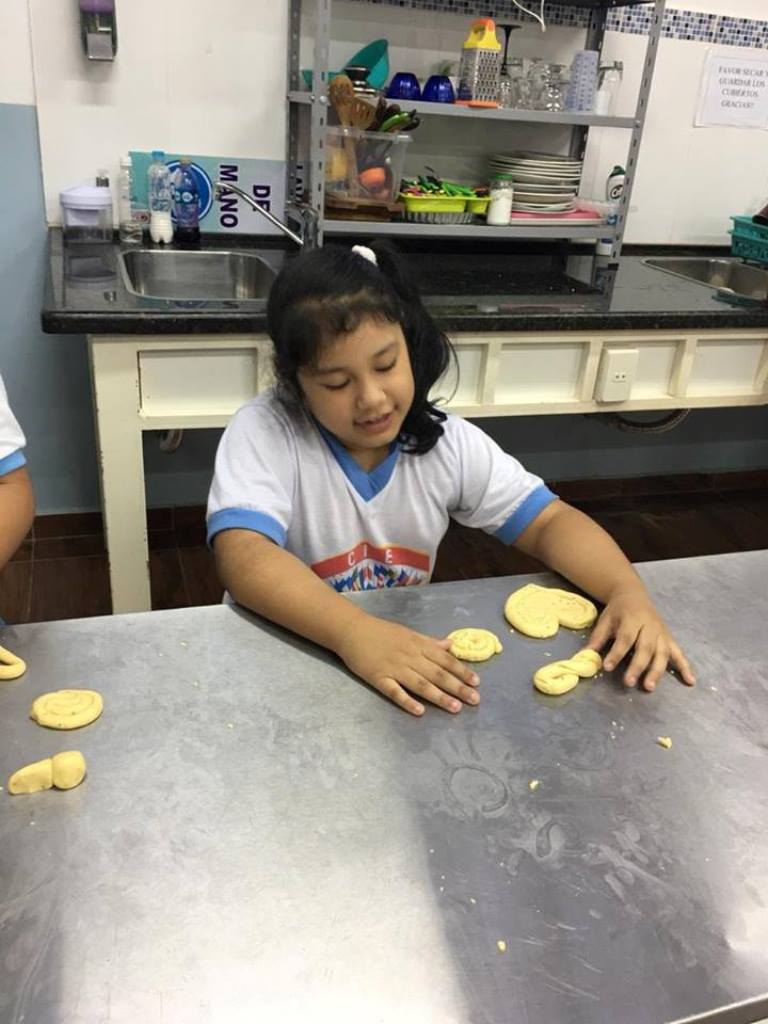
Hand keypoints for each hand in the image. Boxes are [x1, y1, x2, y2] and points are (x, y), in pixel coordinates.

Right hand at [336, 615, 480, 716]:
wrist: (352, 630)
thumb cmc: (381, 632)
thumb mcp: (409, 633)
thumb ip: (430, 642)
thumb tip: (451, 645)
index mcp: (418, 645)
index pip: (445, 660)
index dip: (461, 671)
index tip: (477, 682)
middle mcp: (410, 657)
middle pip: (437, 674)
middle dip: (457, 687)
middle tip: (474, 700)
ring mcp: (394, 668)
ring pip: (421, 684)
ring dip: (439, 697)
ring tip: (455, 708)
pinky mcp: (378, 678)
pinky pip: (395, 691)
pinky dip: (407, 701)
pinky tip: (419, 711)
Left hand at [587, 584, 695, 690]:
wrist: (633, 594)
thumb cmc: (618, 610)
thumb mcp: (605, 620)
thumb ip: (597, 638)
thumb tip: (585, 656)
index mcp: (633, 618)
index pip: (626, 638)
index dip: (617, 653)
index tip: (607, 667)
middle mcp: (650, 626)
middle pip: (646, 648)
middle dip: (638, 666)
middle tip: (629, 683)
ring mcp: (662, 632)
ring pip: (662, 653)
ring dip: (657, 671)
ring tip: (649, 687)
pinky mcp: (669, 638)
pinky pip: (679, 653)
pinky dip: (685, 667)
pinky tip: (690, 681)